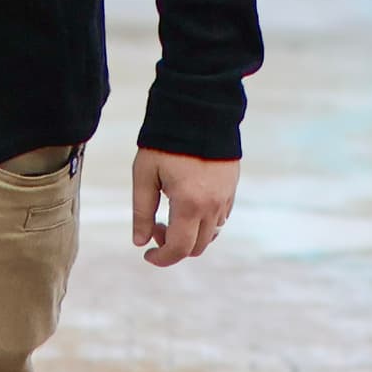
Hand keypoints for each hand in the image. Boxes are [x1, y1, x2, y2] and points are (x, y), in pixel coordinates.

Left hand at [132, 149, 238, 266]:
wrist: (199, 112)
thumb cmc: (166, 143)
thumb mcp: (145, 175)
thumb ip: (142, 211)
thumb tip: (140, 241)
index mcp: (189, 204)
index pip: (178, 249)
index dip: (161, 259)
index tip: (147, 254)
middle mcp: (212, 206)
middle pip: (197, 247)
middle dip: (173, 246)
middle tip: (155, 226)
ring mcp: (226, 198)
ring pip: (211, 235)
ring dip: (190, 235)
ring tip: (170, 213)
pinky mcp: (232, 188)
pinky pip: (220, 219)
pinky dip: (204, 223)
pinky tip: (187, 205)